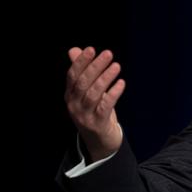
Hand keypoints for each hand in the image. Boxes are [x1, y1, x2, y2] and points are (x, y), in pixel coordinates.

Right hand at [65, 46, 125, 161]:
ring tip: (116, 66)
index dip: (81, 62)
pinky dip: (113, 93)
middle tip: (108, 54)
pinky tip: (121, 83)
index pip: (73, 75)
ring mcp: (85, 115)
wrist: (100, 142)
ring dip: (106, 78)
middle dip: (95, 67)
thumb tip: (74, 50)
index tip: (91, 49)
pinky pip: (106, 106)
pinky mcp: (97, 124)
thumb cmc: (95, 112)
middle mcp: (74, 105)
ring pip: (94, 93)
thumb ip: (83, 72)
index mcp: (70, 95)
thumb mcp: (88, 92)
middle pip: (83, 83)